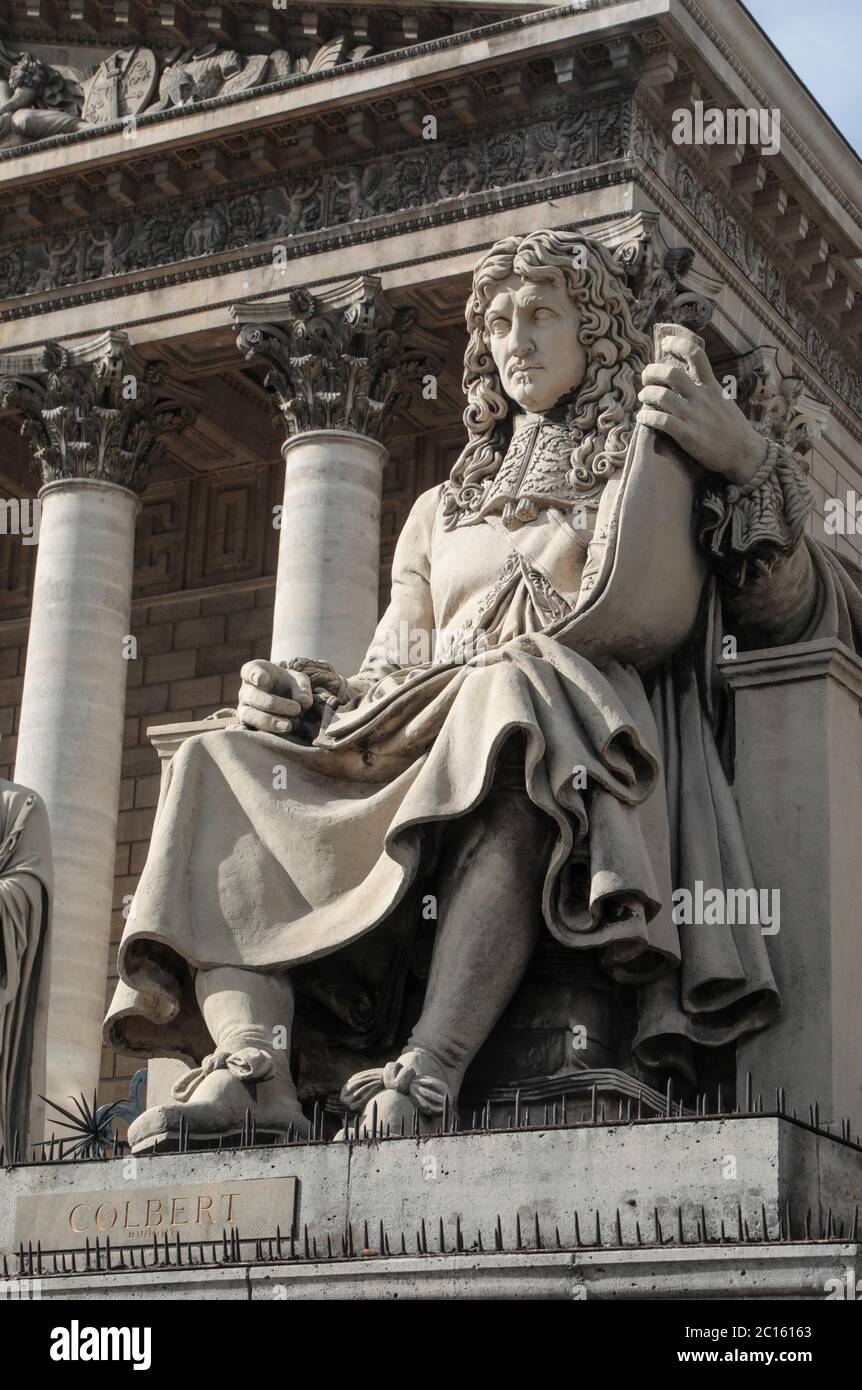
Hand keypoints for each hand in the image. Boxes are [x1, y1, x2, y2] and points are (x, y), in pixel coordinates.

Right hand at [237, 659, 312, 736]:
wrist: (284, 699)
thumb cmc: (288, 685)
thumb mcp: (298, 680)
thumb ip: (302, 688)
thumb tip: (304, 702)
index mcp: (254, 672)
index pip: (250, 671)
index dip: (255, 675)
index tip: (263, 679)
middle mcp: (245, 691)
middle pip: (254, 697)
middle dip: (274, 704)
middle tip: (296, 709)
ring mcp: (244, 709)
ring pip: (249, 716)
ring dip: (269, 722)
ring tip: (288, 726)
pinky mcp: (247, 726)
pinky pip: (250, 731)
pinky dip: (262, 734)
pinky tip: (275, 737)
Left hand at [637, 335, 765, 485]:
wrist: (744, 454)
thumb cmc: (732, 427)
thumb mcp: (723, 400)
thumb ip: (706, 388)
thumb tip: (689, 378)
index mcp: (711, 386)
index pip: (696, 354)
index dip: (678, 344)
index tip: (665, 343)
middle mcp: (702, 397)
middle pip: (671, 373)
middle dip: (652, 372)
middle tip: (646, 377)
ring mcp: (695, 416)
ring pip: (662, 396)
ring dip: (646, 394)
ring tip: (643, 397)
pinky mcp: (688, 436)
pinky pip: (661, 421)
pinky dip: (647, 417)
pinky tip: (642, 417)